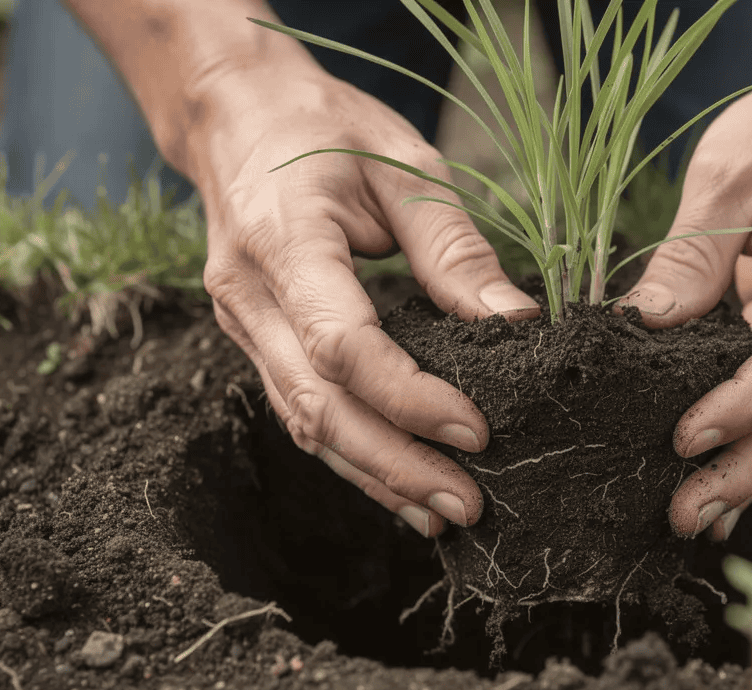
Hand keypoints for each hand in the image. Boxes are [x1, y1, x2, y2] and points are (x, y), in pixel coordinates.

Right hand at [194, 70, 538, 537]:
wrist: (233, 114)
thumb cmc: (324, 126)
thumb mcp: (403, 164)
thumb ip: (456, 249)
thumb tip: (518, 326)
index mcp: (281, 240)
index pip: (340, 345)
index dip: (408, 397)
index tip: (477, 430)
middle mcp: (248, 297)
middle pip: (319, 407)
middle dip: (396, 466)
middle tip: (469, 505)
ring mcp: (244, 326)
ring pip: (306, 424)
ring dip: (376, 476)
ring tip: (444, 513)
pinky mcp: (257, 342)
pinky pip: (302, 412)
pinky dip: (353, 456)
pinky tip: (401, 487)